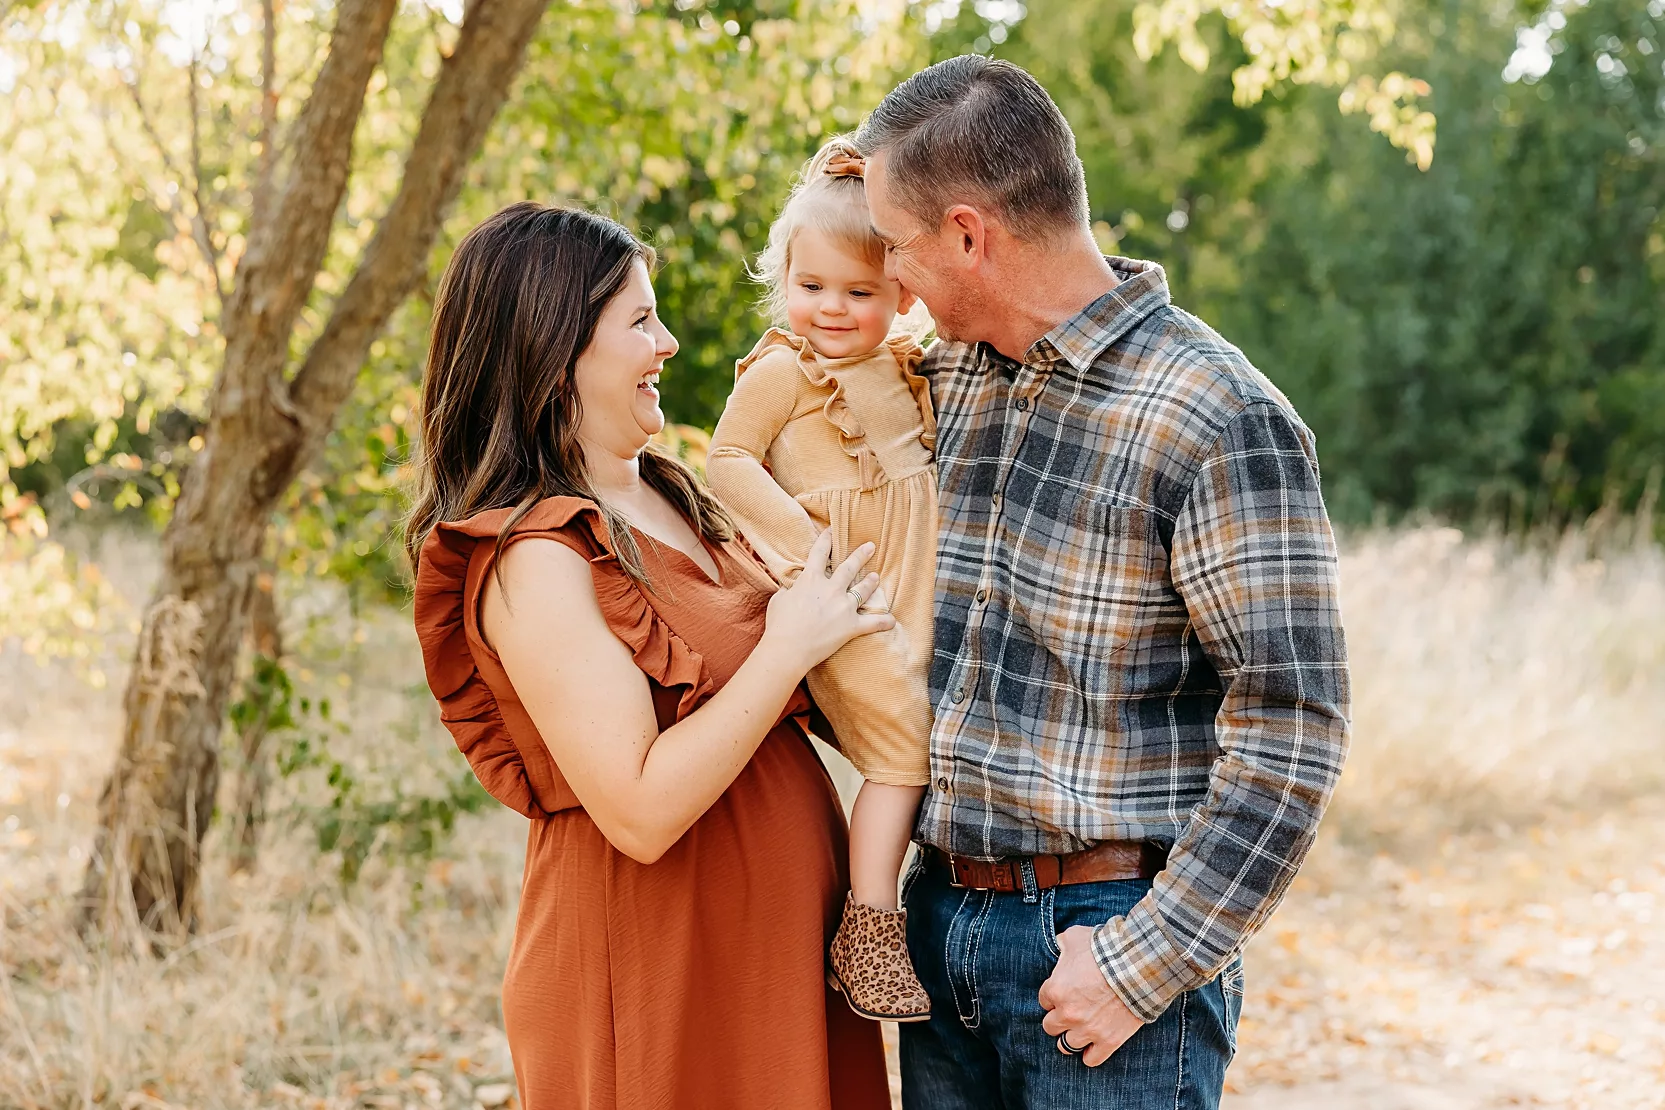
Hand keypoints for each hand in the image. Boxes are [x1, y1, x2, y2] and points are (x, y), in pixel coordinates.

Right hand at [762, 531, 893, 673]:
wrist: (787, 648)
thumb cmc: (779, 625)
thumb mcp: (779, 599)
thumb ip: (790, 589)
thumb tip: (792, 587)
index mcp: (811, 580)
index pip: (820, 553)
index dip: (827, 539)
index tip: (832, 530)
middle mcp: (831, 589)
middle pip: (849, 567)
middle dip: (861, 554)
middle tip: (871, 546)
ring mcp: (843, 607)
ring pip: (863, 589)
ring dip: (871, 582)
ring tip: (876, 577)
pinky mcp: (851, 626)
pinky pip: (872, 623)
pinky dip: (884, 622)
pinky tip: (892, 620)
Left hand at [1038, 925, 1144, 1066]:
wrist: (1138, 964)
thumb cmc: (1105, 948)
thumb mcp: (1075, 936)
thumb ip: (1062, 944)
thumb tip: (1059, 945)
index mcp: (1055, 990)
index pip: (1043, 1000)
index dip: (1054, 995)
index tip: (1064, 991)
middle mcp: (1067, 1013)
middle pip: (1050, 1027)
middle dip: (1058, 1018)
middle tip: (1070, 1010)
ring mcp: (1087, 1030)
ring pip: (1066, 1046)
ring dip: (1071, 1037)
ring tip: (1080, 1030)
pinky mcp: (1108, 1040)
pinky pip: (1091, 1059)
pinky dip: (1090, 1054)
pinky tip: (1093, 1045)